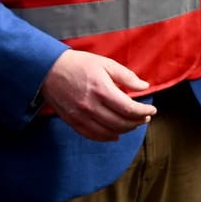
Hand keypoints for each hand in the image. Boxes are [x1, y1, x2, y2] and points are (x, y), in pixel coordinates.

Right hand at [40, 49, 156, 140]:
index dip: (144, 111)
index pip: (129, 109)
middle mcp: (91, 106)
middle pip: (120, 122)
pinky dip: (106, 137)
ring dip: (125, 130)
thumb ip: (127, 77)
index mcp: (101, 90)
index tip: (152, 110)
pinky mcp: (72, 121)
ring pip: (108, 131)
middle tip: (146, 117)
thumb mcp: (106, 63)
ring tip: (134, 124)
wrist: (48, 70)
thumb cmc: (79, 64)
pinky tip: (116, 135)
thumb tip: (144, 87)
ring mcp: (80, 116)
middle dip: (137, 122)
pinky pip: (92, 135)